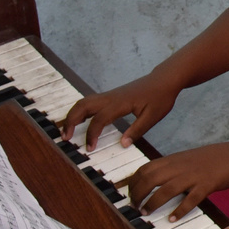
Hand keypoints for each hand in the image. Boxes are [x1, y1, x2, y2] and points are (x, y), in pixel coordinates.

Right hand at [62, 70, 179, 148]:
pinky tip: (80, 121)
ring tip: (67, 130)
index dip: (91, 134)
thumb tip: (123, 144)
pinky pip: (91, 102)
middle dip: (70, 121)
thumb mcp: (153, 117)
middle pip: (83, 106)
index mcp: (120, 103)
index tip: (89, 148)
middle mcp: (111, 97)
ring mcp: (110, 95)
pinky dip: (81, 111)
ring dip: (73, 115)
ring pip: (84, 102)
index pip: (99, 119)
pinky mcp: (111, 96)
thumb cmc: (160, 97)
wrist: (164, 80)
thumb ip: (137, 130)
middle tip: (65, 137)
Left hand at [124, 140, 228, 220]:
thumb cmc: (213, 158)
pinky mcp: (206, 185)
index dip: (133, 182)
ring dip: (152, 203)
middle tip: (133, 206)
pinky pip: (190, 200)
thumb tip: (155, 177)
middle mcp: (180, 167)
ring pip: (166, 190)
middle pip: (150, 179)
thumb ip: (171, 167)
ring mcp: (193, 176)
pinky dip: (179, 210)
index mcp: (174, 159)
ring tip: (145, 212)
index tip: (129, 193)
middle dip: (137, 194)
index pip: (145, 168)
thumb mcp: (187, 158)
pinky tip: (172, 219)